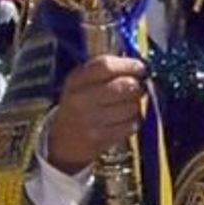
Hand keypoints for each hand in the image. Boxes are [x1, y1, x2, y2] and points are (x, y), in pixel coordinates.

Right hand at [45, 55, 146, 171]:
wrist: (63, 139)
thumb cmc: (80, 103)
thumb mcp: (83, 82)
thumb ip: (107, 71)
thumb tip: (139, 66)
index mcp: (76, 80)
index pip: (105, 66)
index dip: (128, 65)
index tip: (140, 67)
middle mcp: (80, 99)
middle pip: (124, 85)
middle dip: (137, 85)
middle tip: (137, 87)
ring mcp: (90, 121)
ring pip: (131, 106)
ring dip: (136, 105)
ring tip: (127, 105)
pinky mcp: (101, 139)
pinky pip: (131, 125)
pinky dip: (133, 122)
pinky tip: (124, 120)